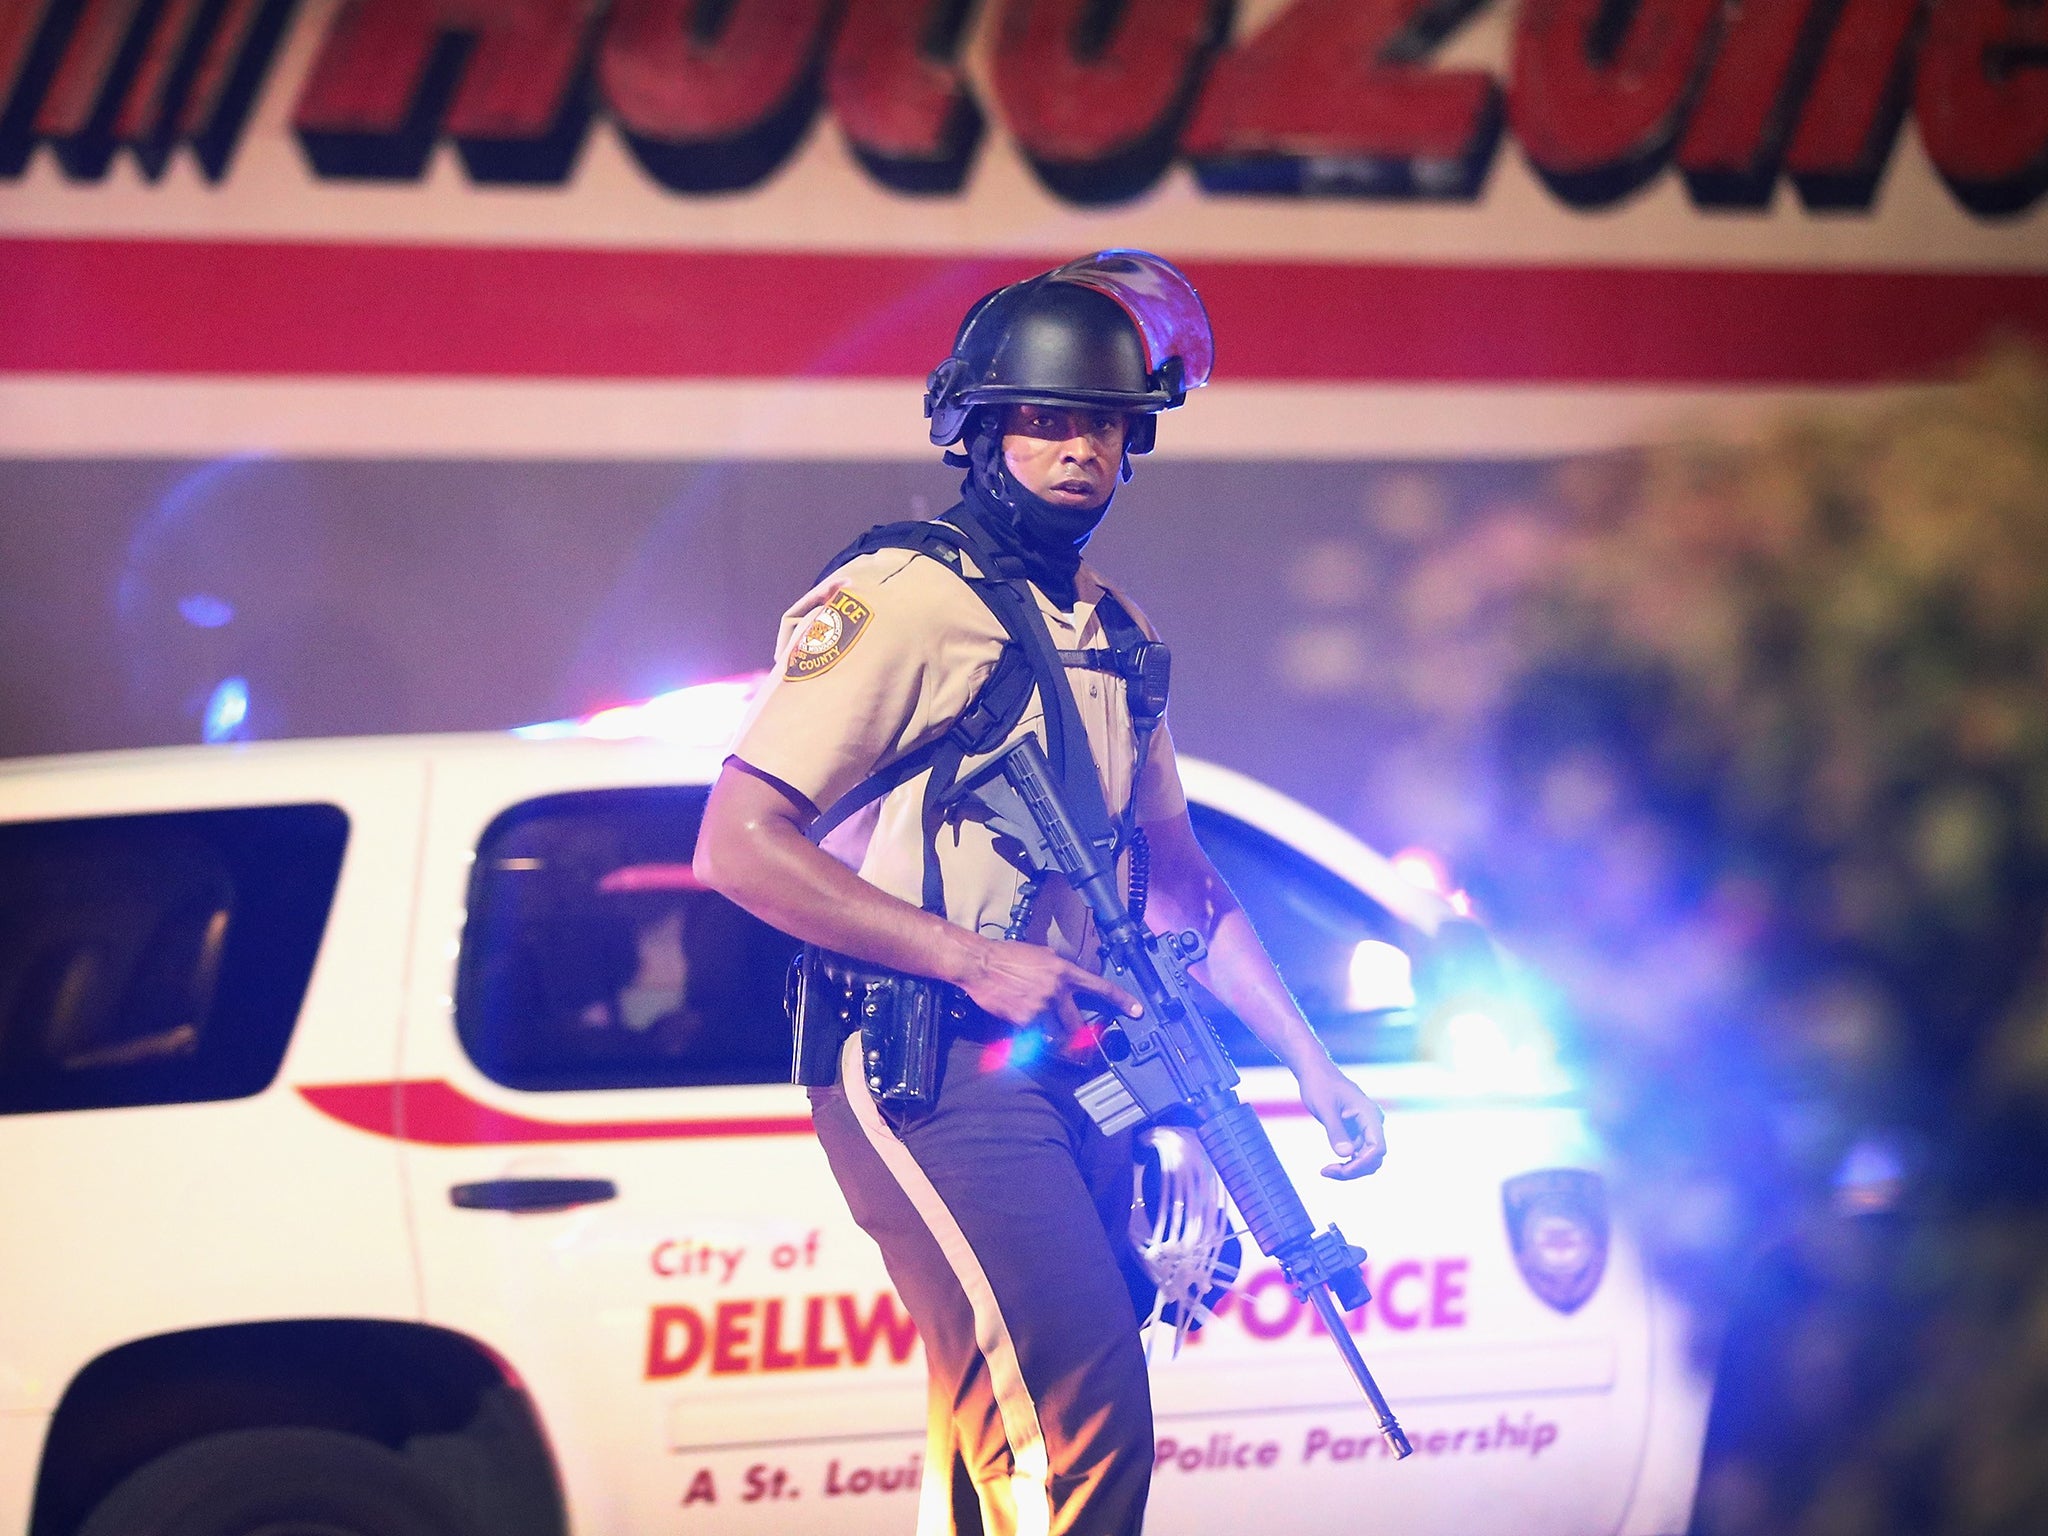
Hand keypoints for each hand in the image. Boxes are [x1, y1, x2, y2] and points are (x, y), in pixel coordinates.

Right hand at [959, 937, 1139, 1037]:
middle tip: (1087, 1054)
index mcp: (1065, 972)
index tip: (1136, 1010)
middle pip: (1079, 1024)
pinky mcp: (1025, 1021)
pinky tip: (1021, 1024)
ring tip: (1049, 1042)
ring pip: (1056, 1034)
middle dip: (1083, 1042)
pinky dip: (1030, 1035)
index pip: (1101, 988)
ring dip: (1054, 1040)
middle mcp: (1058, 991)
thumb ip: (1060, 970)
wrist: (981, 964)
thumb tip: (1071, 982)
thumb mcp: (1042, 955)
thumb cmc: (1008, 956)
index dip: (1122, 1000)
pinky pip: (1034, 1035)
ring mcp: (1042, 1007)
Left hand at [1298, 1062, 1385, 1179]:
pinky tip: (1330, 1167)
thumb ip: (1335, 1130)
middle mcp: (1373, 1123)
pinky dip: (1347, 1164)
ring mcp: (1366, 1129)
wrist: (1315, 1072)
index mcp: (1370, 1114)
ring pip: (1366, 1160)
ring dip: (1350, 1169)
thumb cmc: (1319, 1085)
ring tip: (1326, 1170)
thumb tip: (1346, 1154)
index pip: (1377, 1148)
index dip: (1362, 1164)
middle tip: (1327, 1171)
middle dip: (1354, 1170)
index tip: (1340, 1170)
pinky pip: (1358, 1155)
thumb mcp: (1324, 1108)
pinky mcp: (1358, 1132)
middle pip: (1374, 1158)